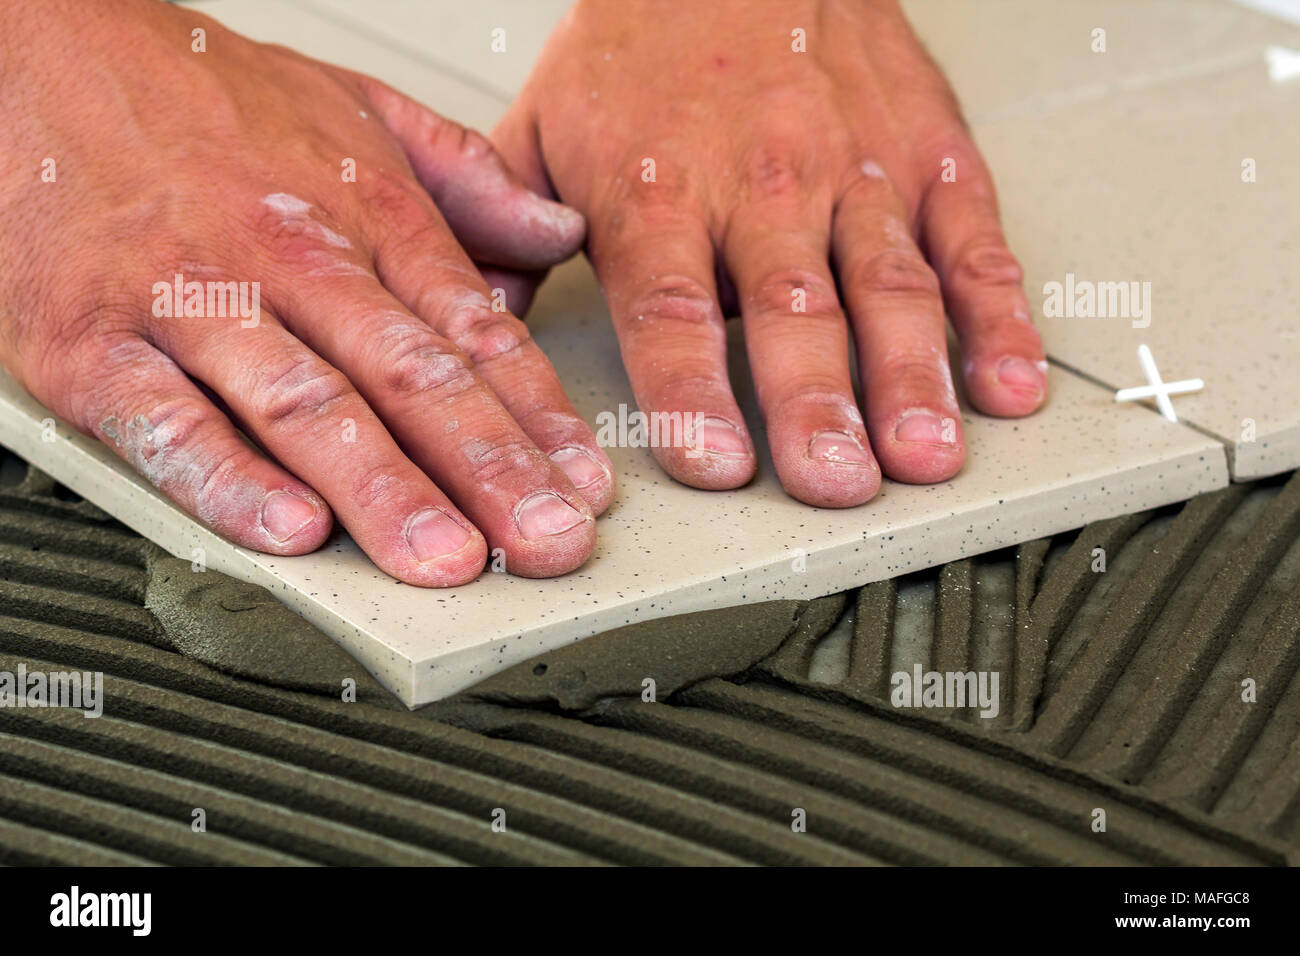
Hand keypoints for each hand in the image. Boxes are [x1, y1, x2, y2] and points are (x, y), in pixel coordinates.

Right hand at [0, 0, 615, 585]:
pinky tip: (291, 531)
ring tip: (446, 558)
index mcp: (364, 216)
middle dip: (490, 469)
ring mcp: (192, 305)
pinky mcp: (95, 347)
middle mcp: (289, 261)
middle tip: (547, 540)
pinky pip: (170, 426)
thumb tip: (556, 232)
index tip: (585, 483)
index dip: (538, 417)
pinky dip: (232, 481)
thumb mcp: (359, 107)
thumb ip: (468, 178)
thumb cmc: (199, 96)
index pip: (472, 333)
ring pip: (306, 408)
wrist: (30, 48)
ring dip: (384, 492)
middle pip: (409, 378)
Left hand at [491, 0, 1046, 507]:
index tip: (713, 465)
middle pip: (791, 309)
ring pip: (890, 285)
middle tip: (832, 482)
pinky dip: (998, 313)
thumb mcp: (543, 124)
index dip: (692, 391)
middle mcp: (763, 186)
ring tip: (924, 454)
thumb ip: (508, 230)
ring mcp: (856, 172)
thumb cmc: (647, 44)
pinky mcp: (929, 156)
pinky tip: (1007, 379)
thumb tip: (475, 328)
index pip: (671, 308)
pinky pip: (971, 240)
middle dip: (815, 404)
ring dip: (912, 377)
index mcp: (660, 190)